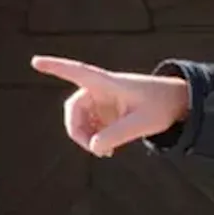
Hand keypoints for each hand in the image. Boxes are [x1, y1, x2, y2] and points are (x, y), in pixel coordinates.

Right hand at [30, 56, 189, 157]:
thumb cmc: (162, 106)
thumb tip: (94, 147)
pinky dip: (95, 138)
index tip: (35, 62)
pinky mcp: (106, 110)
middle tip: (93, 150)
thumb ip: (118, 134)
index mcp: (109, 83)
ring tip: (105, 152)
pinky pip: (90, 125)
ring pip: (80, 119)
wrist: (178, 103)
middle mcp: (101, 89)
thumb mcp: (143, 123)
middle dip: (78, 130)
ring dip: (87, 136)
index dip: (56, 67)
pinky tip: (108, 149)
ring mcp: (102, 100)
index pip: (78, 72)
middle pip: (75, 108)